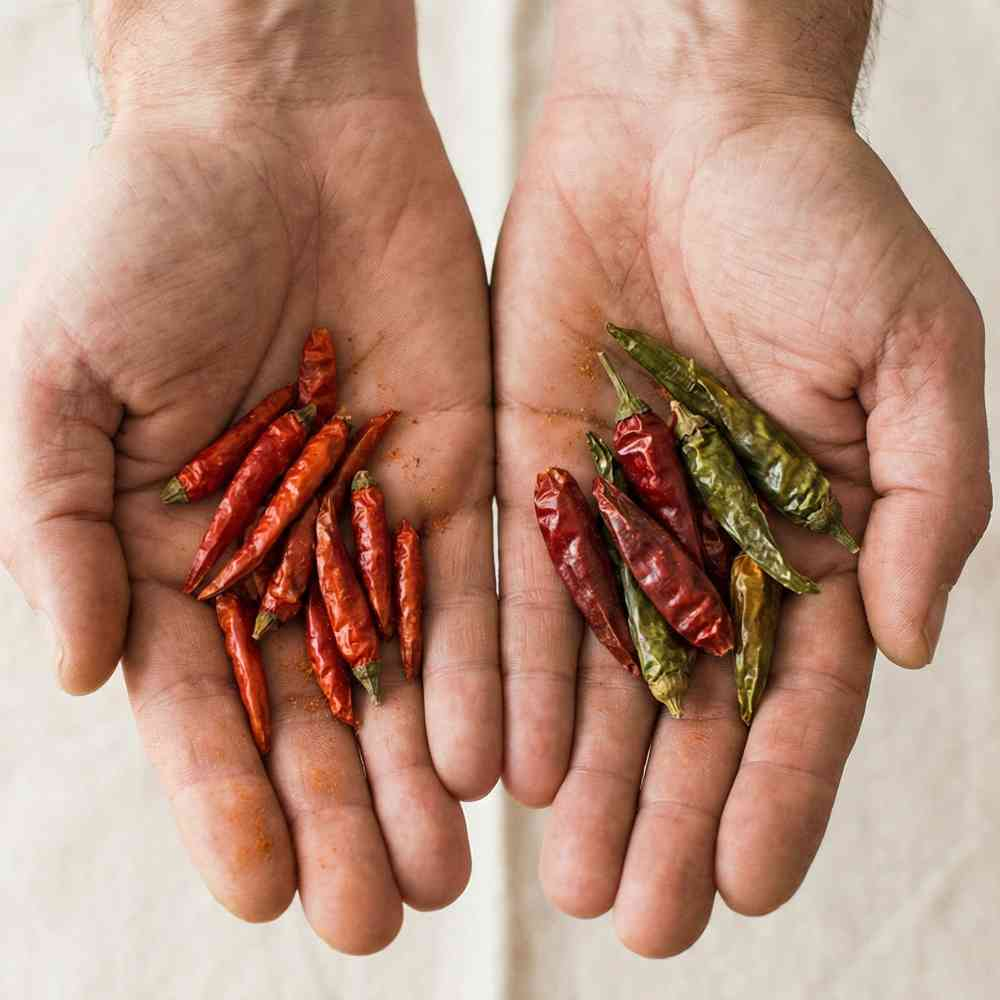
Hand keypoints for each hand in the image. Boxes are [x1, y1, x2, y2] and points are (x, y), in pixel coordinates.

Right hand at [0, 1, 499, 953]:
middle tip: (376, 919)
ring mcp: (373, 524)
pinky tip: (492, 756)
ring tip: (445, 877)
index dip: (223, 800)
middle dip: (338, 817)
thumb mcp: (59, 378)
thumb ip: (58, 526)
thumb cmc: (143, 237)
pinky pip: (471, 590)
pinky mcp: (457, 476)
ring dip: (419, 777)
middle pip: (312, 716)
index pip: (200, 705)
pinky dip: (479, 673)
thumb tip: (81, 671)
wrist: (274, 134)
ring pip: (400, 676)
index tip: (255, 892)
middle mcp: (281, 559)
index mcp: (172, 552)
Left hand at [494, 1, 988, 956]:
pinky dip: (513, 674)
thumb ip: (925, 504)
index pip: (800, 691)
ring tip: (563, 876)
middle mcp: (707, 539)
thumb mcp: (915, 353)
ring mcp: (615, 512)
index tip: (745, 887)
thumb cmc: (819, 222)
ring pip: (597, 670)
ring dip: (583, 773)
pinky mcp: (531, 470)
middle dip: (664, 813)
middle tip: (633, 919)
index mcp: (812, 528)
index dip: (778, 791)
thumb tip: (906, 648)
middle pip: (688, 707)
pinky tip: (505, 759)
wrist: (686, 129)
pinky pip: (519, 587)